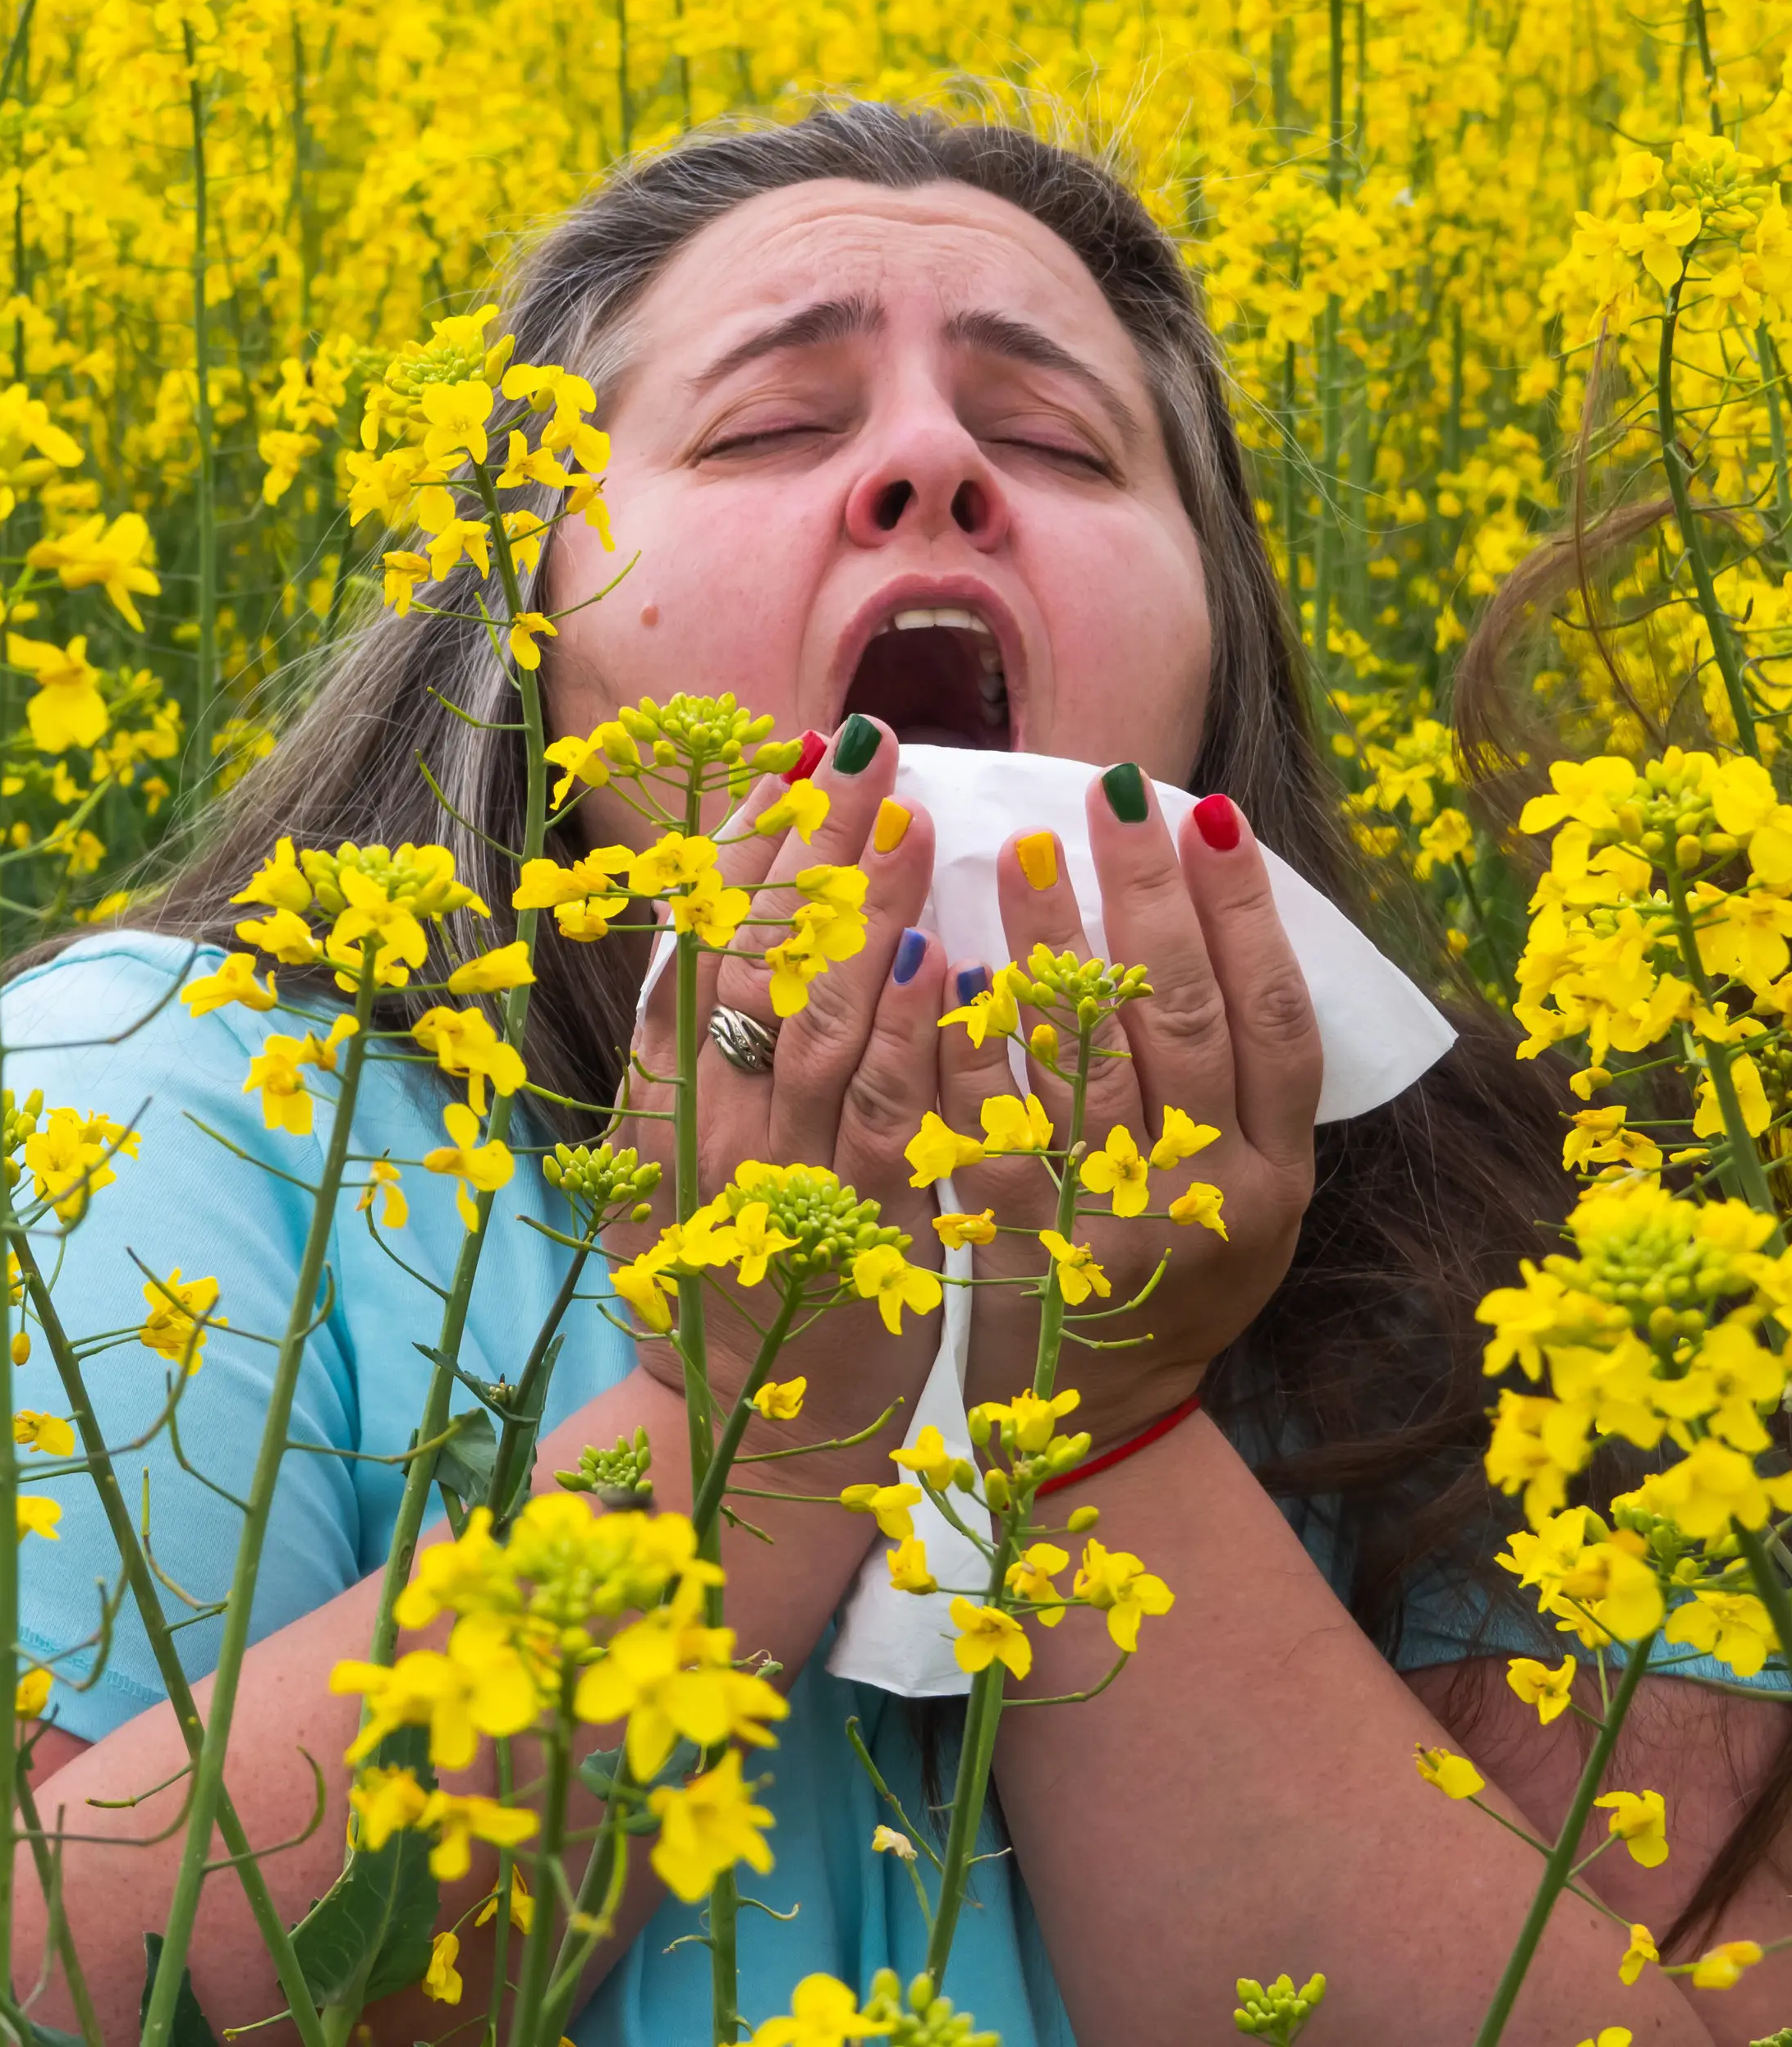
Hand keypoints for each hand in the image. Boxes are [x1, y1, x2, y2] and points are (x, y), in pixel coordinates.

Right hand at [613, 716, 946, 1468]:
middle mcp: (708, 1138)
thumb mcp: (666, 1167)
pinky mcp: (865, 1237)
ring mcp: (784, 1186)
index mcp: (657, 1111)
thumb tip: (686, 923)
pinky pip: (891, 1121)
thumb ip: (677, 1057)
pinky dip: (912, 1037)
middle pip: (757, 966)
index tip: (790, 762)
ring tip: (908, 814)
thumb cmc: (719, 1287)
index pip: (694, 952)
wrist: (747, 1445)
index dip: (742, 852)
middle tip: (865, 748)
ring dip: (865, 914)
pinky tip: (938, 958)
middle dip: (812, 849)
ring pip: (821, 1026)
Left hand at [944, 775, 1322, 1444]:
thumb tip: (1201, 917)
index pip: (1274, 1017)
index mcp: (1276, 1176)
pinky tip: (940, 963)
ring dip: (1050, 942)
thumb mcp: (1235, 1195)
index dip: (1247, 912)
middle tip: (1106, 792)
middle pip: (1184, 1018)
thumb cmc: (1164, 1278)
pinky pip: (991, 1127)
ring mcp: (1118, 1227)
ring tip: (1015, 846)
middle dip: (1146, 893)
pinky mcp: (1022, 1250)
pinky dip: (967, 1043)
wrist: (1102, 1422)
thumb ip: (1229, 1087)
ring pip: (1085, 1059)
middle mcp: (1210, 1199)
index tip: (1209, 813)